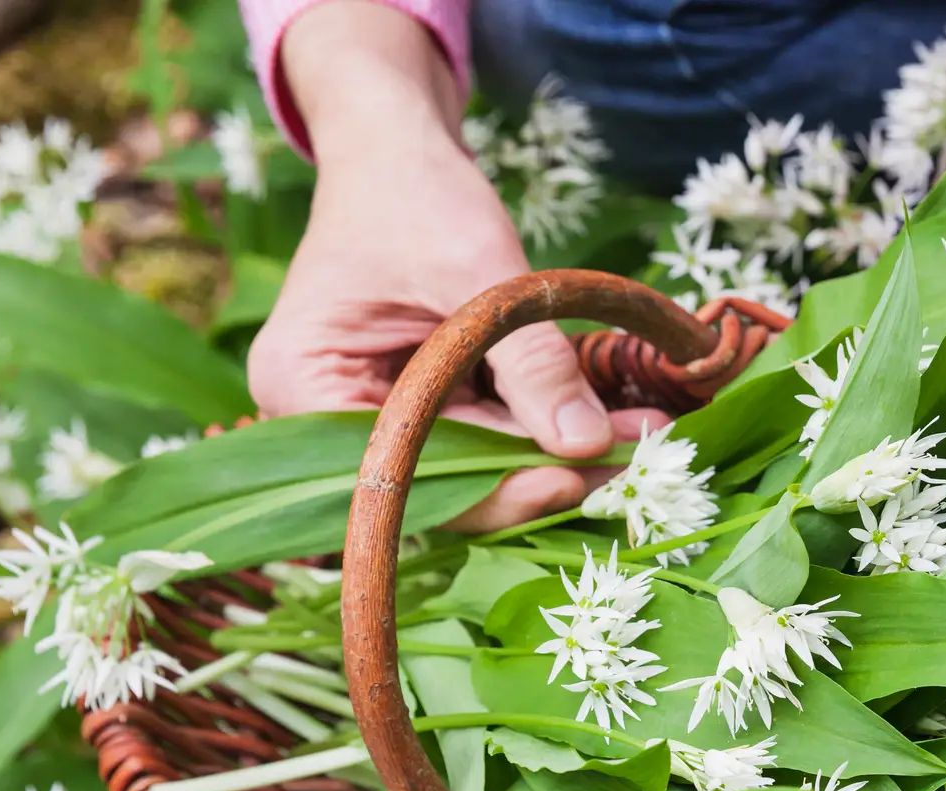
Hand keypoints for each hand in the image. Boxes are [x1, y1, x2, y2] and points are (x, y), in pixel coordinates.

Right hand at [248, 2, 661, 530]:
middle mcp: (325, 416)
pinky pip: (489, 432)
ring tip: (643, 432)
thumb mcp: (477, 270)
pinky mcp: (420, 404)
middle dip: (540, 470)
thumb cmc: (414, 191)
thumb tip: (589, 444)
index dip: (488, 488)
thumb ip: (530, 359)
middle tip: (635, 460)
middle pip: (441, 478)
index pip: (399, 475)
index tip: (571, 481)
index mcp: (302, 385)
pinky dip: (547, 424)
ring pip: (476, 461)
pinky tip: (617, 418)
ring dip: (558, 451)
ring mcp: (374, 413)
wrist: (399, 147)